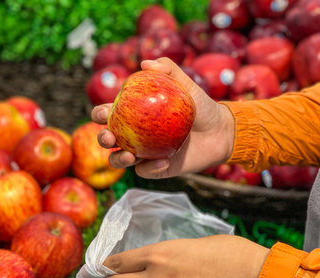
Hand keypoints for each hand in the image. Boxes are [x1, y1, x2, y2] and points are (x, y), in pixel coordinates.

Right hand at [91, 57, 234, 178]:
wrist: (220, 132)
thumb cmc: (202, 107)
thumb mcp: (187, 86)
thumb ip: (169, 70)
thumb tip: (145, 63)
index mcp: (134, 115)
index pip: (109, 114)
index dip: (99, 114)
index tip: (103, 113)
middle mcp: (134, 135)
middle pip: (108, 139)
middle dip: (102, 138)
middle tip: (110, 136)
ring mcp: (143, 153)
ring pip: (119, 159)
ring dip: (118, 159)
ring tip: (130, 155)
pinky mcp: (155, 168)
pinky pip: (145, 171)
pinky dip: (150, 168)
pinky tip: (164, 162)